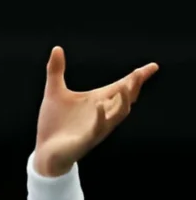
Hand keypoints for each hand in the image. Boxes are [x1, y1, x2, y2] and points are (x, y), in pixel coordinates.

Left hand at [34, 46, 157, 176]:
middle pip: (125, 99)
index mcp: (98, 101)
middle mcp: (102, 114)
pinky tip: (99, 106)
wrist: (45, 151)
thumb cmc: (54, 123)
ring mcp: (96, 127)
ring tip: (125, 86)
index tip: (153, 66)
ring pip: (118, 114)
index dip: (137, 77)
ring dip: (122, 101)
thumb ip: (56, 71)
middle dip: (133, 87)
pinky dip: (101, 117)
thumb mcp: (54, 92)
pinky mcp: (86, 139)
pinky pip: (98, 128)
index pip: (122, 87)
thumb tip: (57, 48)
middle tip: (140, 74)